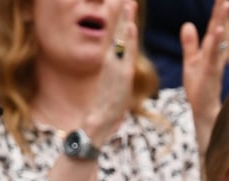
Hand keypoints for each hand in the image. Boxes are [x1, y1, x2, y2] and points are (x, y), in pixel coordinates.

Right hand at [85, 0, 137, 140]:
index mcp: (110, 63)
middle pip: (117, 33)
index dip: (121, 22)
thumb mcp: (112, 86)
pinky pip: (125, 54)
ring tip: (129, 4)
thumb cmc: (105, 107)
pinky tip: (130, 26)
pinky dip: (127, 39)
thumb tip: (117, 68)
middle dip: (122, 15)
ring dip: (125, 21)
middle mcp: (110, 61)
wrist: (98, 121)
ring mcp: (115, 67)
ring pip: (121, 40)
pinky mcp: (121, 75)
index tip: (125, 7)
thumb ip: (115, 74)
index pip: (116, 38)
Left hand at [180, 0, 228, 147]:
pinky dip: (216, 44)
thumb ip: (190, 44)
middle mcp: (215, 54)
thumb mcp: (190, 62)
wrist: (203, 109)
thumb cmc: (198, 87)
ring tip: (225, 5)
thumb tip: (188, 24)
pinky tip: (218, 31)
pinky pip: (214, 56)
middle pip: (218, 29)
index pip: (214, 27)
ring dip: (221, 22)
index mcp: (210, 50)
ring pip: (218, 40)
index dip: (217, 11)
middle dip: (221, 12)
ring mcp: (214, 64)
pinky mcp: (211, 74)